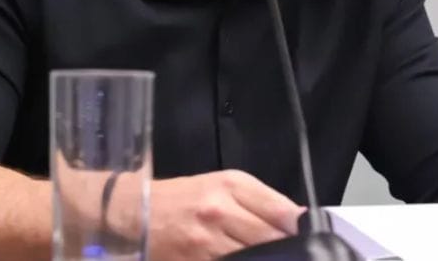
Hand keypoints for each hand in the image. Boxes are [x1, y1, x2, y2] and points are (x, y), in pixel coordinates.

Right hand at [146, 169, 302, 260]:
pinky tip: (241, 259)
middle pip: (271, 240)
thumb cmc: (183, 197)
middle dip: (284, 249)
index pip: (282, 213)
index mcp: (231, 186)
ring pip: (253, 258)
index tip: (305, 237)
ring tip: (263, 255)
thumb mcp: (223, 185)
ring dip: (263, 258)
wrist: (132, 213)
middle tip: (287, 252)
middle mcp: (218, 212)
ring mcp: (204, 243)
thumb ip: (264, 200)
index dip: (299, 229)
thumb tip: (301, 219)